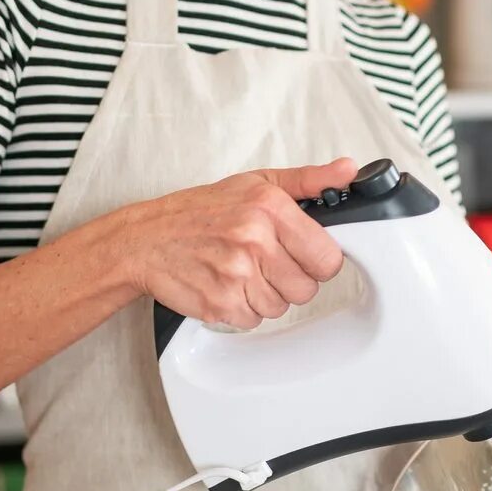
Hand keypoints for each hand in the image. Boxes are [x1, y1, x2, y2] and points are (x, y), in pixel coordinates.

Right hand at [113, 159, 356, 328]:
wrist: (144, 240)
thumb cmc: (199, 211)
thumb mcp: (255, 183)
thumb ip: (308, 180)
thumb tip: (348, 170)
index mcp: (269, 208)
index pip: (328, 257)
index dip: (317, 260)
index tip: (302, 254)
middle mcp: (254, 240)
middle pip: (307, 288)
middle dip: (290, 279)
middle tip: (264, 262)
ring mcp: (236, 274)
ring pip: (281, 307)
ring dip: (265, 295)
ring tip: (240, 270)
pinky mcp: (220, 303)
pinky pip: (254, 320)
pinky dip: (242, 309)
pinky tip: (226, 285)